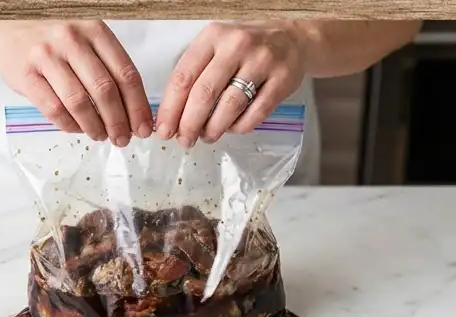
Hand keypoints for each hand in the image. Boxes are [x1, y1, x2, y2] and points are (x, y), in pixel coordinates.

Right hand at [0, 21, 151, 145]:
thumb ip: (109, 68)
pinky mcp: (25, 73)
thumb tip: (135, 113)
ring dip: (95, 126)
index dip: (138, 107)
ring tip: (101, 136)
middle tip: (123, 138)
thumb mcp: (86, 41)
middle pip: (105, 90)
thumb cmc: (53, 41)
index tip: (144, 128)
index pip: (126, 74)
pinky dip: (69, 125)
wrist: (4, 29)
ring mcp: (46, 55)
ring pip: (79, 102)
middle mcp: (71, 39)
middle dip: (119, 122)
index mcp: (94, 30)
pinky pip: (54, 108)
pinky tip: (77, 128)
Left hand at [156, 22, 309, 147]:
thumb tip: (174, 113)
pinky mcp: (282, 80)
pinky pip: (256, 113)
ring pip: (230, 105)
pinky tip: (232, 129)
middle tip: (185, 140)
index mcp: (213, 37)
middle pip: (204, 93)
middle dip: (190, 123)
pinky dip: (240, 127)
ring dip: (214, 128)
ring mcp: (262, 63)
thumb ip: (196, 72)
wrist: (291, 40)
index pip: (184, 76)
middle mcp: (236, 46)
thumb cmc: (246, 48)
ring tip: (207, 137)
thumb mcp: (217, 45)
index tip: (164, 130)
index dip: (171, 108)